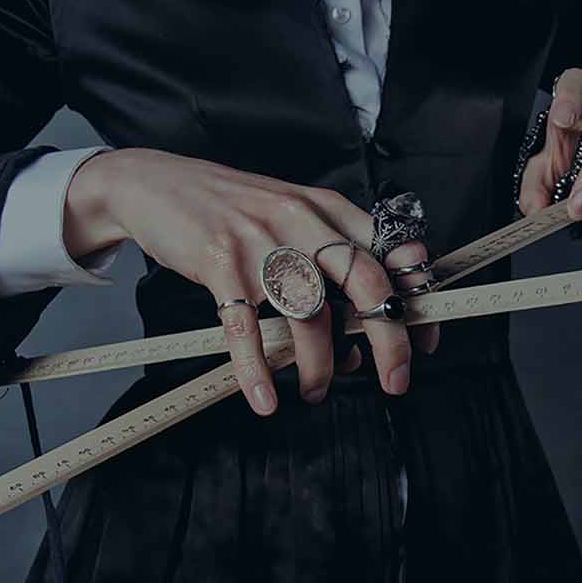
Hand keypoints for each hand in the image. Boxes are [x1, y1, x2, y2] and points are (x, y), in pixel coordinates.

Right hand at [62, 148, 439, 415]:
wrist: (155, 183)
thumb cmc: (229, 209)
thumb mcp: (290, 211)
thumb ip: (330, 252)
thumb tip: (365, 322)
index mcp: (325, 208)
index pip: (389, 250)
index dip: (414, 297)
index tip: (426, 338)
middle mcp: (299, 220)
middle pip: (365, 282)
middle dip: (389, 339)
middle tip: (396, 380)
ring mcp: (260, 242)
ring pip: (308, 316)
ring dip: (317, 368)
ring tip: (315, 391)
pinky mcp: (219, 263)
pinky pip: (246, 329)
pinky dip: (257, 372)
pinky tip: (264, 399)